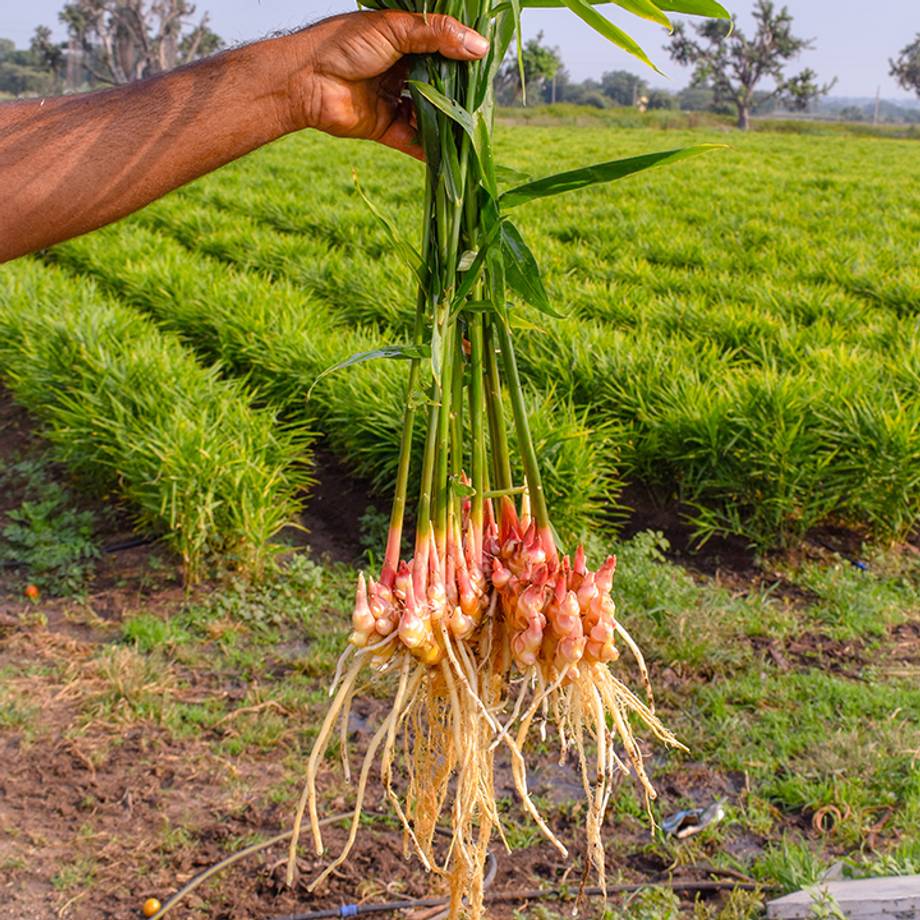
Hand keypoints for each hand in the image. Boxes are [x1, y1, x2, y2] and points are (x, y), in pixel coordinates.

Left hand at [284, 11, 489, 157]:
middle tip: (483, 98)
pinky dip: (431, 148)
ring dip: (447, 120)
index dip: (462, 55)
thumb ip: (436, 34)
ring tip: (471, 124)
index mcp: (401, 41)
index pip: (440, 48)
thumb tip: (480, 47)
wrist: (304, 81)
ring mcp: (393, 99)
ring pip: (428, 113)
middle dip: (458, 91)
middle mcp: (399, 70)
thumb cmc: (343, 44)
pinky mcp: (386, 128)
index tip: (486, 63)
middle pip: (438, 83)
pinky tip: (452, 151)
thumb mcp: (394, 29)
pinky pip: (413, 140)